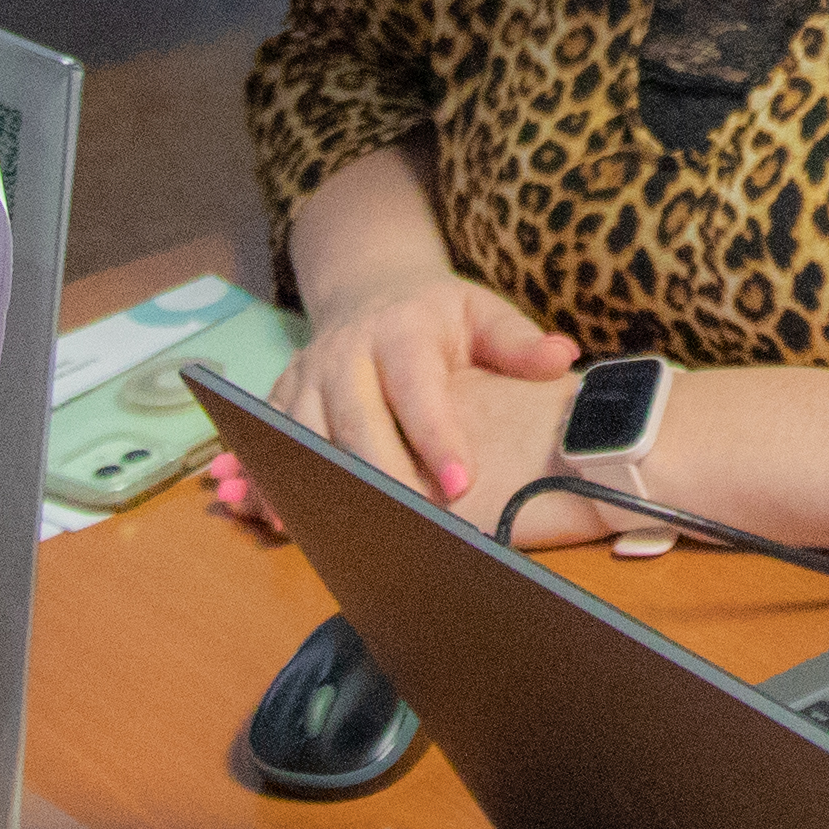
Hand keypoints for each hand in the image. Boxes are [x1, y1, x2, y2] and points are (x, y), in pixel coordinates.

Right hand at [256, 261, 579, 519]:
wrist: (372, 291)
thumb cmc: (437, 317)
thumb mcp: (482, 314)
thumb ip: (518, 342)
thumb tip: (562, 358)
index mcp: (401, 330)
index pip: (416, 387)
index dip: (436, 436)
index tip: (461, 482)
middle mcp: (345, 351)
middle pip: (355, 421)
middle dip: (382, 476)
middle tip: (414, 527)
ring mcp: (306, 375)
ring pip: (305, 435)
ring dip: (323, 485)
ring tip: (353, 536)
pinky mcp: (280, 395)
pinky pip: (267, 441)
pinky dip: (267, 480)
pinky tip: (280, 522)